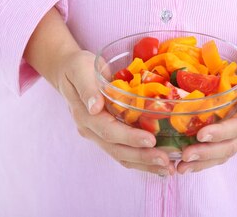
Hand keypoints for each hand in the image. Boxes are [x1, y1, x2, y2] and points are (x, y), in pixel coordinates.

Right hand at [55, 50, 175, 175]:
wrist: (68, 72)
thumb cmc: (77, 67)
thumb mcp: (80, 69)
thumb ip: (87, 87)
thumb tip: (94, 107)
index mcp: (85, 115)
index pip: (108, 131)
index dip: (130, 137)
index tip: (150, 140)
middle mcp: (91, 130)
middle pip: (117, 150)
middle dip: (142, 157)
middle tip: (166, 162)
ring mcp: (99, 135)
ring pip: (122, 155)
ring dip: (145, 164)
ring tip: (168, 169)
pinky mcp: (108, 134)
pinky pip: (125, 151)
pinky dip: (142, 159)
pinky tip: (159, 163)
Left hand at [175, 30, 236, 173]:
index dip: (220, 133)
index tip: (201, 135)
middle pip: (230, 146)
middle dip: (206, 154)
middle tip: (184, 158)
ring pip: (225, 152)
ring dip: (203, 162)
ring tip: (181, 167)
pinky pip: (222, 147)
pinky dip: (206, 156)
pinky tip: (188, 160)